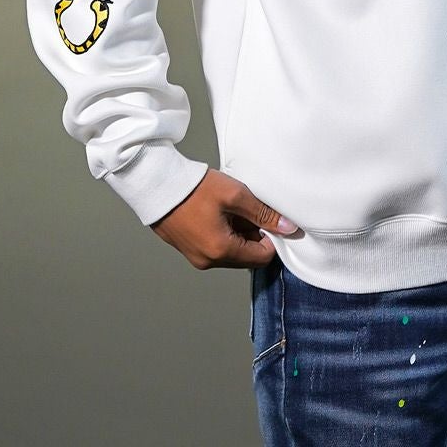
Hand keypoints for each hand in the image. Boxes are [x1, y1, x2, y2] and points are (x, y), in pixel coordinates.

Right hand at [151, 168, 301, 268]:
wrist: (158, 184)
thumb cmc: (195, 188)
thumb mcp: (235, 195)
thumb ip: (263, 213)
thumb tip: (288, 228)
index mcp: (221, 251)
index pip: (261, 258)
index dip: (272, 238)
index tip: (269, 218)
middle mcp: (208, 261)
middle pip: (246, 256)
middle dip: (254, 234)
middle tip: (248, 208)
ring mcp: (197, 257)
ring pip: (232, 251)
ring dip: (239, 232)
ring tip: (231, 207)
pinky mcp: (190, 249)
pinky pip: (216, 247)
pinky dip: (225, 232)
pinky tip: (219, 211)